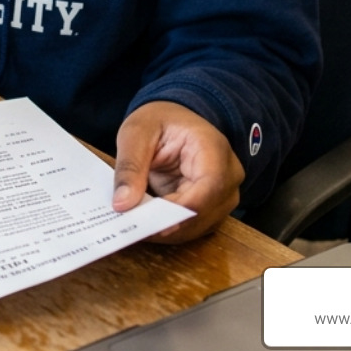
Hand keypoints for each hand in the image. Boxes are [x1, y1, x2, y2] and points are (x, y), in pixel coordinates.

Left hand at [113, 100, 244, 243]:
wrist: (174, 120)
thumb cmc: (160, 121)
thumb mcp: (136, 133)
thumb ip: (130, 166)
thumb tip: (123, 204)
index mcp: (214, 149)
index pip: (207, 188)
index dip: (177, 211)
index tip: (144, 222)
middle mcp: (228, 175)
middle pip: (203, 212)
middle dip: (164, 223)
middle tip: (128, 225)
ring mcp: (224, 194)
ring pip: (198, 226)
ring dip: (164, 230)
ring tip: (133, 223)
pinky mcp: (212, 208)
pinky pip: (192, 227)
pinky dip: (167, 229)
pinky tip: (145, 224)